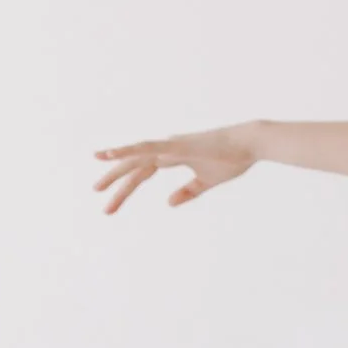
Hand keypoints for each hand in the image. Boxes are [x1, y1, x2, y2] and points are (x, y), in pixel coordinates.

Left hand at [91, 124, 256, 212]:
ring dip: (116, 172)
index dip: (126, 185)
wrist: (250, 143)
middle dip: (116, 183)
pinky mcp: (176, 146)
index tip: (111, 202)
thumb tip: (168, 203)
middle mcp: (166, 149)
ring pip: (136, 159)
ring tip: (97, 187)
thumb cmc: (233, 159)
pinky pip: (146, 148)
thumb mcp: (208, 181)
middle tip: (100, 199)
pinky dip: (127, 151)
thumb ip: (188, 192)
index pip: (143, 173)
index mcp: (173, 156)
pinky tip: (109, 155)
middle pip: (134, 167)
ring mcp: (170, 146)